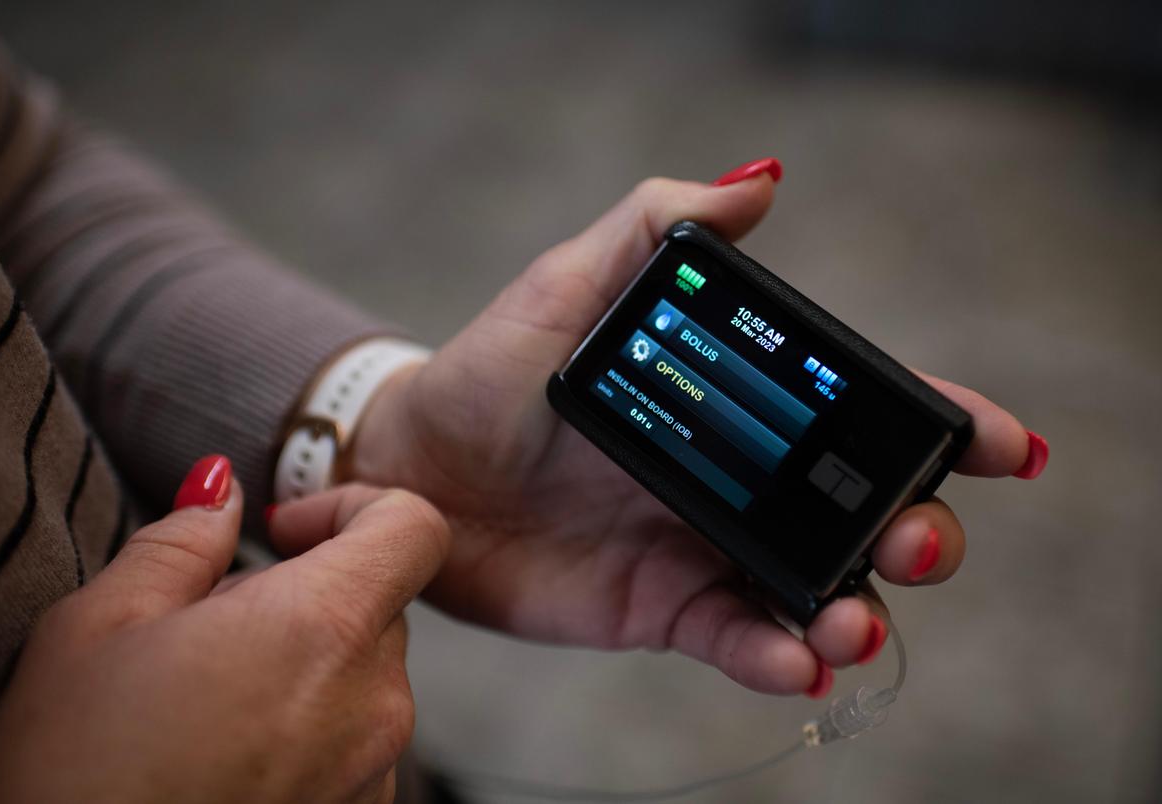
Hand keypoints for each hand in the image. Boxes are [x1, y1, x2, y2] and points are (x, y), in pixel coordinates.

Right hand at [0, 456, 449, 803]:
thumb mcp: (98, 628)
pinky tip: (229, 758)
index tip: (287, 532)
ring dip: (304, 664)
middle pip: (377, 601)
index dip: (357, 507)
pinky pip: (356, 741)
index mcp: (321, 627)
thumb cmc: (72, 781)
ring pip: (363, 673)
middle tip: (208, 630)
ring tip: (207, 703)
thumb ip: (183, 540)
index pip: (415, 528)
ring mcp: (375, 770)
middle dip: (305, 594)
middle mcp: (371, 701)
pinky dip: (309, 727)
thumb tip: (224, 491)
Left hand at [350, 159, 1046, 696]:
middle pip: (861, 515)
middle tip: (915, 536)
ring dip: (858, 611)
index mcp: (738, 405)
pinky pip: (736, 639)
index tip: (1003, 447)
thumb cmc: (492, 371)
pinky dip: (776, 656)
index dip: (943, 432)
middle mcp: (739, 482)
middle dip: (915, 531)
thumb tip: (761, 180)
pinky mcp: (661, 610)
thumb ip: (655, 229)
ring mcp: (704, 551)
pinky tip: (796, 660)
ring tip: (853, 622)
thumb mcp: (569, 283)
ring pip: (814, 592)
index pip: (856, 419)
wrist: (414, 467)